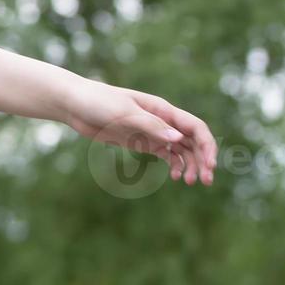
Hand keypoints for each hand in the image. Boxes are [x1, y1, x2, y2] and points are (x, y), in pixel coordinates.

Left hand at [61, 78, 216, 185]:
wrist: (75, 104)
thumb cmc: (98, 102)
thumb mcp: (124, 114)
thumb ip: (150, 126)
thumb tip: (179, 139)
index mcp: (162, 110)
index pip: (195, 127)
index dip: (207, 146)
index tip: (210, 166)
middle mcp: (161, 120)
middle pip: (192, 140)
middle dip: (203, 159)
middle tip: (206, 181)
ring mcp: (151, 131)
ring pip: (182, 149)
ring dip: (191, 164)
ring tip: (190, 182)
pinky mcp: (140, 141)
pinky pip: (166, 153)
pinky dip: (175, 164)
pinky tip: (175, 177)